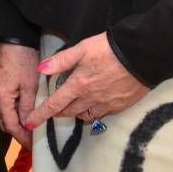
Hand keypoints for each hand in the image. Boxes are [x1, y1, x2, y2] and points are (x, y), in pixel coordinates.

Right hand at [0, 43, 40, 150]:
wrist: (12, 37)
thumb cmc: (22, 59)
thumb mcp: (30, 85)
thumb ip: (28, 107)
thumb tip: (29, 125)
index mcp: (1, 98)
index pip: (11, 126)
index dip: (22, 138)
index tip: (33, 146)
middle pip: (5, 121)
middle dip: (18, 131)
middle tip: (33, 138)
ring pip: (4, 112)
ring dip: (16, 120)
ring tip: (31, 125)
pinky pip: (3, 102)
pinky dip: (13, 110)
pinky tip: (24, 109)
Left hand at [23, 33, 148, 129]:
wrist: (143, 56)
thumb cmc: (110, 49)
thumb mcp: (82, 48)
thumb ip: (61, 61)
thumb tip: (41, 69)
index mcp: (79, 84)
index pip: (55, 103)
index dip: (41, 114)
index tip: (30, 123)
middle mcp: (91, 98)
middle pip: (69, 112)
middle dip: (58, 112)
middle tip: (52, 110)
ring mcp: (107, 104)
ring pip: (86, 115)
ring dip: (75, 113)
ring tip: (72, 107)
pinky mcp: (121, 105)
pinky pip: (102, 114)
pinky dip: (93, 112)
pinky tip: (94, 104)